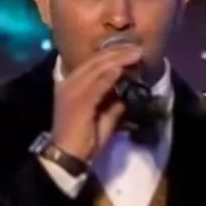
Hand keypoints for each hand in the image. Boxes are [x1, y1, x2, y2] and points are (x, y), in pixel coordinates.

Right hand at [48, 44, 143, 160]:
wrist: (67, 157)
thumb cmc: (84, 140)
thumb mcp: (102, 118)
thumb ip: (112, 104)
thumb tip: (126, 94)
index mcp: (72, 85)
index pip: (94, 64)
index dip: (113, 55)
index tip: (132, 50)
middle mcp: (70, 83)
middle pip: (96, 61)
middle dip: (119, 52)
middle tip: (138, 48)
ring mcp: (72, 90)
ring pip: (97, 67)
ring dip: (118, 59)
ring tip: (135, 53)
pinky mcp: (78, 100)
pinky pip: (96, 83)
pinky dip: (110, 74)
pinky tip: (122, 68)